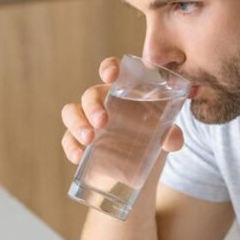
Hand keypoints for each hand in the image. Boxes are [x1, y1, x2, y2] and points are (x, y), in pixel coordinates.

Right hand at [61, 57, 184, 164]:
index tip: (110, 76)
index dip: (109, 68)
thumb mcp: (164, 138)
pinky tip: (79, 156)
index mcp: (123, 92)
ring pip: (71, 112)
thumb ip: (171, 136)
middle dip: (93, 106)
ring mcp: (87, 121)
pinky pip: (67, 139)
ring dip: (77, 123)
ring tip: (89, 140)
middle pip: (90, 94)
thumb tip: (172, 139)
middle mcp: (102, 102)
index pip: (112, 71)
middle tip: (102, 122)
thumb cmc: (149, 141)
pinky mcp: (78, 141)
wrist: (136, 171)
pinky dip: (71, 146)